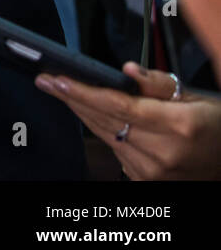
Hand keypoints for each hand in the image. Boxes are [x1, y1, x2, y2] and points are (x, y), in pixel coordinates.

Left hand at [36, 63, 220, 179]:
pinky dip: (101, 129)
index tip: (58, 80)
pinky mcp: (146, 179)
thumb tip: (127, 70)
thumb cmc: (216, 124)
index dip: (84, 92)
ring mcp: (153, 171)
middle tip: (46, 80)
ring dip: (82, 112)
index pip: (119, 106)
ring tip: (61, 90)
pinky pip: (114, 148)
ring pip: (105, 135)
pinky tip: (88, 111)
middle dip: (72, 98)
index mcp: (178, 126)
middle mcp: (164, 153)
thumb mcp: (196, 97)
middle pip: (105, 120)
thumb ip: (160, 84)